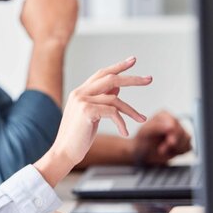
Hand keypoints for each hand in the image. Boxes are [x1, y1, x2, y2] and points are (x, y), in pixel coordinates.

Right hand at [21, 0, 77, 46]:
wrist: (51, 39)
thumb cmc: (37, 30)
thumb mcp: (23, 16)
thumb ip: (26, 3)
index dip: (39, 1)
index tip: (41, 8)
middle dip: (49, 0)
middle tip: (50, 14)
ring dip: (60, 3)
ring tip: (57, 17)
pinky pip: (71, 0)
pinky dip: (69, 6)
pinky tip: (64, 16)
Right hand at [34, 57, 151, 185]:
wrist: (64, 152)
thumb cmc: (78, 137)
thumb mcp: (93, 116)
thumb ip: (102, 101)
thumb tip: (117, 88)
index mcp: (79, 92)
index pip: (101, 74)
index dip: (118, 66)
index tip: (133, 60)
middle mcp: (79, 93)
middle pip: (111, 79)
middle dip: (132, 79)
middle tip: (149, 79)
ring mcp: (82, 100)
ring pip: (115, 99)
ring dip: (132, 110)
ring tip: (141, 119)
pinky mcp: (86, 110)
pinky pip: (113, 112)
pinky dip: (122, 122)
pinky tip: (124, 132)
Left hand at [131, 111, 191, 164]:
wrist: (141, 153)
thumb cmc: (141, 141)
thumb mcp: (144, 132)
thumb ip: (157, 127)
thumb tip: (171, 126)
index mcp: (164, 115)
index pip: (175, 123)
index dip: (171, 134)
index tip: (166, 141)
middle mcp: (173, 121)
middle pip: (182, 132)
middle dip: (172, 143)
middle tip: (161, 149)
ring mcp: (179, 131)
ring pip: (186, 140)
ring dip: (175, 148)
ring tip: (163, 150)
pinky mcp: (183, 141)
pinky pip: (188, 147)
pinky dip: (179, 152)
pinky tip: (170, 151)